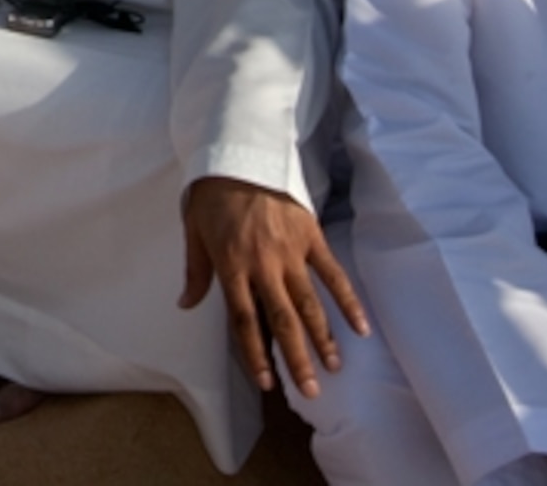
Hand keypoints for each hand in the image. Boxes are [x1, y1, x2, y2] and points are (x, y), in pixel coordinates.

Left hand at [178, 175, 367, 398]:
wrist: (239, 154)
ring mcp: (291, 252)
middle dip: (297, 359)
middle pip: (282, 321)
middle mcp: (263, 265)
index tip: (266, 383)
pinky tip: (360, 326)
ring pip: (310, 304)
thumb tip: (185, 305)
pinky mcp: (312, 237)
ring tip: (333, 368)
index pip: (245, 321)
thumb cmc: (212, 195)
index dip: (256, 354)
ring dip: (323, 339)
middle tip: (309, 392)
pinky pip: (333, 274)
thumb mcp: (193, 232)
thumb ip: (195, 272)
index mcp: (232, 266)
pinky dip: (348, 301)